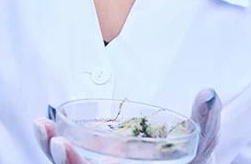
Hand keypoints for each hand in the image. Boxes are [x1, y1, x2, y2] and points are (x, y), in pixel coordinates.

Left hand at [33, 90, 220, 163]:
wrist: (181, 161)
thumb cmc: (191, 158)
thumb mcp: (202, 144)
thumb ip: (207, 123)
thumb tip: (208, 94)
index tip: (77, 152)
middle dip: (65, 163)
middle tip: (56, 141)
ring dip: (50, 152)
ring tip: (42, 126)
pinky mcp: (90, 160)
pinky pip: (66, 158)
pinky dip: (52, 144)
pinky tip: (44, 125)